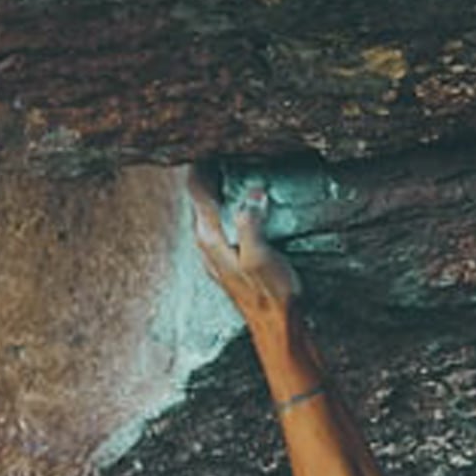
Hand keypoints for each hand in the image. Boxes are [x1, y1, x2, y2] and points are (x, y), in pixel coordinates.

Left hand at [188, 167, 301, 317]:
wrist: (278, 329)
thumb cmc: (270, 295)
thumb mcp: (261, 256)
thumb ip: (251, 221)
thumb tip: (253, 193)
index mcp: (210, 238)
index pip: (198, 191)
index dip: (204, 166)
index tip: (213, 145)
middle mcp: (207, 245)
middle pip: (200, 200)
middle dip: (209, 175)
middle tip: (223, 152)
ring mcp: (216, 255)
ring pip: (210, 213)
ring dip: (219, 193)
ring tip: (232, 172)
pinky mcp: (229, 262)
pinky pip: (222, 226)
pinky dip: (229, 211)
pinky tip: (242, 208)